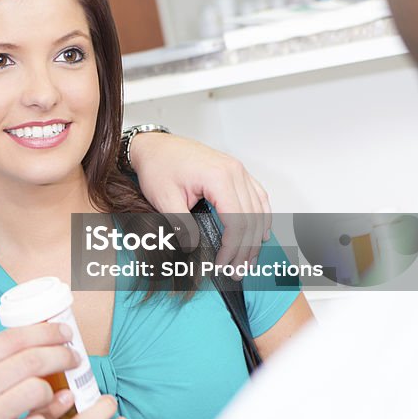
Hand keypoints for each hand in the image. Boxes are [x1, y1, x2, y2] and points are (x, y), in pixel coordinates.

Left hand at [130, 132, 269, 271]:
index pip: (236, 221)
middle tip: (237, 272)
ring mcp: (238, 170)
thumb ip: (180, 224)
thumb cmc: (158, 166)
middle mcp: (234, 171)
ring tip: (248, 260)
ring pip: (259, 209)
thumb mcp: (164, 198)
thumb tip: (193, 247)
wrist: (155, 146)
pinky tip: (260, 234)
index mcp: (218, 177)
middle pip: (251, 218)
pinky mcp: (236, 172)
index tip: (222, 265)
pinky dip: (262, 217)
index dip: (232, 248)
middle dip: (245, 249)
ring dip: (256, 237)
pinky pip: (258, 196)